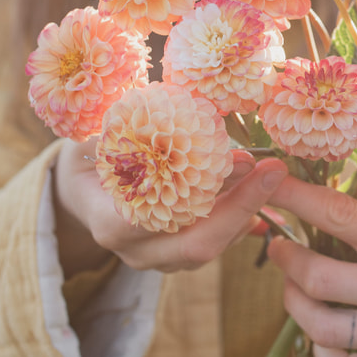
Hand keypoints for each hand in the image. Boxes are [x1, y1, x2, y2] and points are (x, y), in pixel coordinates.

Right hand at [53, 136, 286, 273]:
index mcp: (108, 222)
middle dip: (241, 207)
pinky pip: (217, 244)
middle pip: (197, 244)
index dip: (205, 194)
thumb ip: (128, 122)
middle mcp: (135, 250)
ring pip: (213, 247)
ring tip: (273, 174)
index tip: (242, 160)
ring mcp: (158, 259)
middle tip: (272, 169)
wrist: (82, 189)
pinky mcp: (178, 257)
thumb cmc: (88, 154)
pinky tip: (263, 190)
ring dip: (247, 211)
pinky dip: (243, 218)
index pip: (158, 220)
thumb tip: (176, 98)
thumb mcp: (96, 132)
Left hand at [266, 175, 356, 356]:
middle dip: (286, 257)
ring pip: (321, 327)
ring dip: (294, 302)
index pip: (338, 215)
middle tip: (281, 245)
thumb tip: (309, 202)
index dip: (294, 198)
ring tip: (295, 285)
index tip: (269, 185)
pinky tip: (323, 332)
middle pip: (318, 278)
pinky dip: (320, 353)